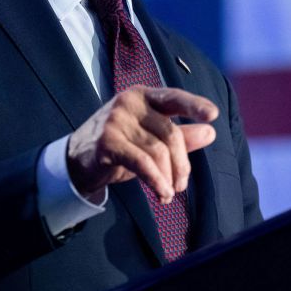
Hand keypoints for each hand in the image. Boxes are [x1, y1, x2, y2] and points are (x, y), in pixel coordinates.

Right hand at [66, 86, 217, 203]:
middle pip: (170, 133)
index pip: (174, 97)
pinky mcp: (107, 142)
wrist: (77, 160)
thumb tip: (211, 132)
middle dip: (181, 164)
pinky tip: (162, 193)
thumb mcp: (151, 138)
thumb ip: (181, 134)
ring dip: (167, 178)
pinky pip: (142, 162)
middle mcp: (130, 102)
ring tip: (168, 194)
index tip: (213, 115)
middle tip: (181, 185)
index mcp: (144, 96)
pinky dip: (155, 180)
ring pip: (158, 151)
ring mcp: (116, 120)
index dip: (194, 105)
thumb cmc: (121, 145)